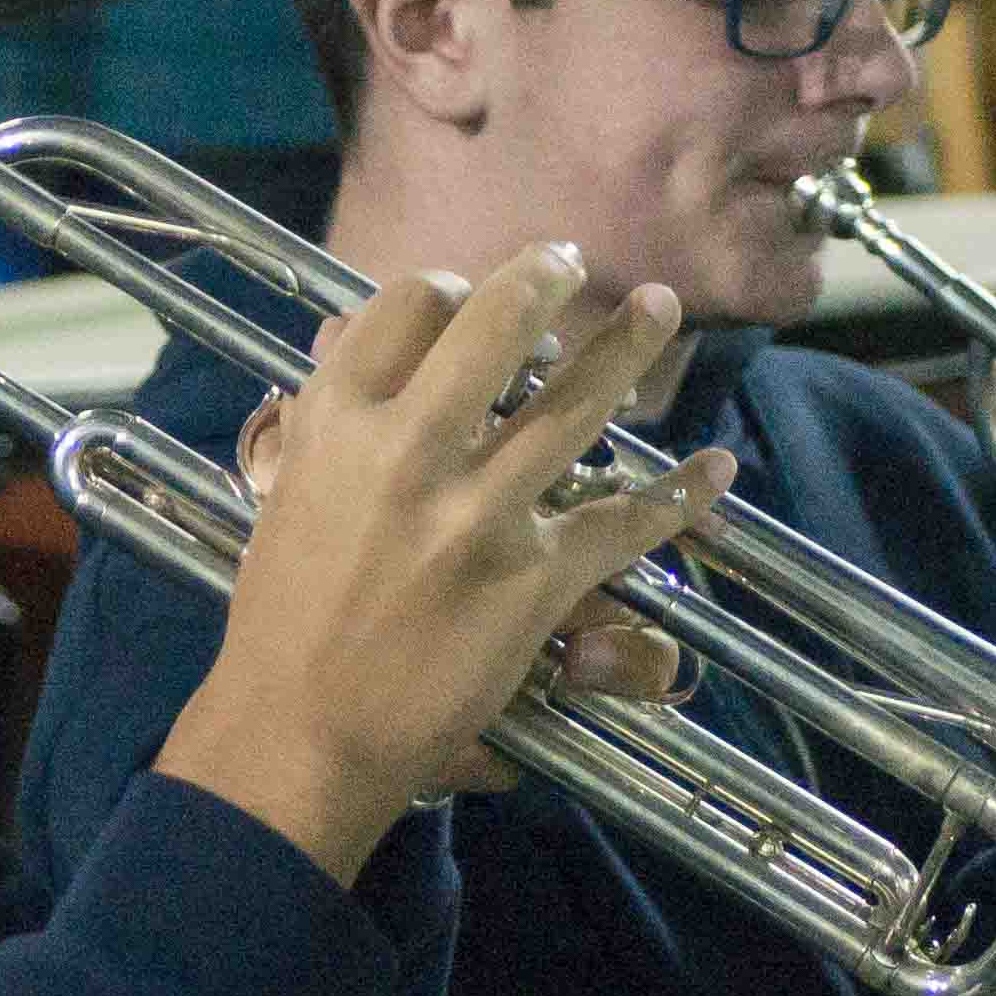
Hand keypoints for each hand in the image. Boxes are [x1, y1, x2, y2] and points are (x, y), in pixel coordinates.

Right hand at [162, 246, 711, 875]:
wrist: (297, 731)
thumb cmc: (281, 619)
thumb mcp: (287, 493)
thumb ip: (333, 423)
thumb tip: (356, 347)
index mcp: (338, 422)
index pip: (409, 306)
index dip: (452, 288)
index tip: (472, 296)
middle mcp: (409, 451)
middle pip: (497, 324)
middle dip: (544, 278)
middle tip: (570, 264)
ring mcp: (477, 514)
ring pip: (575, 406)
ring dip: (628, 348)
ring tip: (659, 311)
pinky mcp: (531, 580)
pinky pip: (621, 522)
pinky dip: (677, 495)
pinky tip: (713, 470)